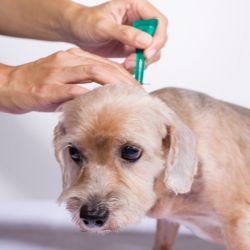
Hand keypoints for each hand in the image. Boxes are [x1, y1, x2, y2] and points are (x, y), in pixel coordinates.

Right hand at [0, 48, 138, 113]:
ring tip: (128, 96)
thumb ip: (84, 81)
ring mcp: (59, 72)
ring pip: (94, 73)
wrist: (11, 86)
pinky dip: (93, 95)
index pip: (105, 63)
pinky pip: (76, 90)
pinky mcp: (50, 87)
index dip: (124, 74)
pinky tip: (105, 103)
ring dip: (114, 85)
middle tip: (139, 92)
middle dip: (125, 79)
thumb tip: (106, 92)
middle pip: (104, 66)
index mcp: (73, 56)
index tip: (136, 86)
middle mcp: (68, 60)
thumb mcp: (65, 77)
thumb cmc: (40, 84)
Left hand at [64, 0, 167, 69]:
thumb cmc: (86, 22)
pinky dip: (136, 65)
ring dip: (142, 61)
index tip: (146, 53)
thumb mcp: (103, 26)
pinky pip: (141, 59)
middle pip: (158, 38)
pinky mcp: (132, 48)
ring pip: (152, 51)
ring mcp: (137, 35)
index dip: (158, 38)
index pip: (159, 22)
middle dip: (149, 53)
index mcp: (136, 7)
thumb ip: (125, 33)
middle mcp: (140, 20)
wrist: (77, 32)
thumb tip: (146, 41)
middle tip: (132, 61)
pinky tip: (124, 66)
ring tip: (126, 64)